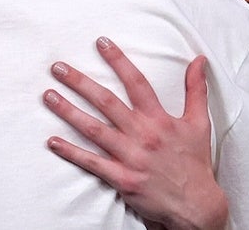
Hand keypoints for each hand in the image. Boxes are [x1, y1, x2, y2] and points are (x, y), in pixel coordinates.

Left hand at [43, 38, 227, 229]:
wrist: (196, 204)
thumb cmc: (195, 162)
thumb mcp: (199, 123)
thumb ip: (196, 89)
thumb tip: (199, 60)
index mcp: (159, 119)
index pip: (136, 83)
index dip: (118, 61)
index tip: (101, 43)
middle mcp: (143, 134)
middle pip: (106, 102)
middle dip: (80, 82)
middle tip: (58, 68)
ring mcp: (131, 157)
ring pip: (93, 129)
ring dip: (68, 111)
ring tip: (48, 95)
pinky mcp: (122, 179)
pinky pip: (91, 163)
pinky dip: (71, 152)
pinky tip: (52, 141)